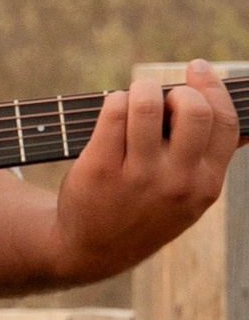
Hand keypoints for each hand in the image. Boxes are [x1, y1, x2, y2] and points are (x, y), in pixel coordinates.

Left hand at [49, 61, 239, 285]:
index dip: (213, 87)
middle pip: (193, 109)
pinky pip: (113, 112)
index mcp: (207, 184)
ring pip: (146, 104)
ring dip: (140, 90)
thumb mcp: (191, 198)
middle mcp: (177, 182)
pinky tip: (114, 112)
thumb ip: (213, 160)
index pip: (225, 122)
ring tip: (134, 100)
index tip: (196, 68)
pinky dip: (114, 101)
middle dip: (176, 90)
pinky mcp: (101, 169)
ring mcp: (139, 176)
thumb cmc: (147, 212)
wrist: (94, 251)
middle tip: (160, 98)